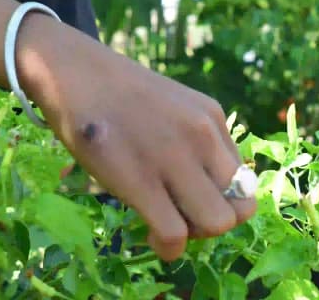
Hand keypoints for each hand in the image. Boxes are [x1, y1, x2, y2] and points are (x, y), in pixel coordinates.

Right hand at [18, 16, 256, 261]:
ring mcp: (173, 157)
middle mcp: (202, 136)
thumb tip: (208, 190)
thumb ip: (196, 140)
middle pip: (240, 209)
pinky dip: (167, 247)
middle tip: (181, 217)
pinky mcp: (140, 179)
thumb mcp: (173, 107)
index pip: (246, 183)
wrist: (72, 71)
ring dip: (194, 237)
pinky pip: (174, 233)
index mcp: (212, 118)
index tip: (194, 202)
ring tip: (165, 225)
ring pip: (216, 223)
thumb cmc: (116, 94)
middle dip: (214, 224)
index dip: (226, 204)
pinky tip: (149, 234)